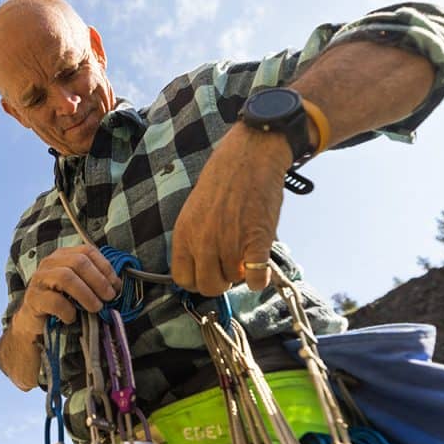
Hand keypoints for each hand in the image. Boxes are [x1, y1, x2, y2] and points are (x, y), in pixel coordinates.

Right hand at [11, 245, 120, 335]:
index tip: (116, 284)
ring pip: (66, 277)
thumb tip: (117, 285)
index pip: (87, 251)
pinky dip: (68, 310)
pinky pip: (54, 301)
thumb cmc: (61, 303)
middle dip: (98, 280)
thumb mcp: (79, 289)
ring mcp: (39, 279)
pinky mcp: (33, 298)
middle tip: (109, 297)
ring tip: (95, 308)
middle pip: (78, 262)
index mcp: (63, 256)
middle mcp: (50, 263)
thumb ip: (95, 282)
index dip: (104, 266)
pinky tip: (73, 318)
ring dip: (86, 294)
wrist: (35, 323)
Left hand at [171, 124, 292, 295]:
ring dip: (242, 273)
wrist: (249, 156)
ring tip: (245, 252)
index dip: (197, 280)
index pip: (182, 279)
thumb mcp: (194, 210)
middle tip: (230, 268)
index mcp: (184, 234)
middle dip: (221, 282)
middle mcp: (203, 242)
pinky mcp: (257, 240)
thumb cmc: (223, 181)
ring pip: (234, 280)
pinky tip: (261, 269)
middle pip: (208, 286)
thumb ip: (194, 240)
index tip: (208, 273)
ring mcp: (230, 243)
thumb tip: (201, 268)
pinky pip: (256, 277)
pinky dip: (260, 279)